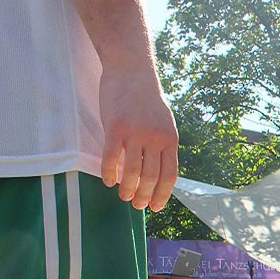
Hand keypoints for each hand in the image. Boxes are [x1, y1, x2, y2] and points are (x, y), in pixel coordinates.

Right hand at [97, 66, 178, 211]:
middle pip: (151, 177)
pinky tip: (108, 181)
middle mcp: (155, 138)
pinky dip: (109, 173)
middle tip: (137, 205)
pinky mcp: (115, 127)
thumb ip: (162, 146)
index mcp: (170, 140)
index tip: (155, 207)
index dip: (162, 194)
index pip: (169, 175)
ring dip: (128, 189)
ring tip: (124, 197)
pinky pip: (111, 157)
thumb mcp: (164, 124)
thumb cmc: (147, 101)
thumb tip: (158, 173)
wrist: (132, 71)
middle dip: (144, 196)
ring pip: (132, 171)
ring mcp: (135, 133)